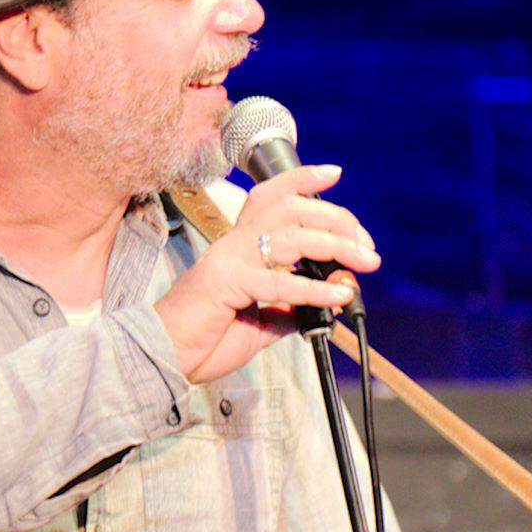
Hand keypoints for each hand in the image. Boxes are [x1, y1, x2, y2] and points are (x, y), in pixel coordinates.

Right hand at [153, 165, 379, 382]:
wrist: (164, 357)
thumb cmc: (204, 338)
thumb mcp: (259, 321)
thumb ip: (289, 308)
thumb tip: (326, 303)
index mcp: (238, 245)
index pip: (271, 196)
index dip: (303, 179)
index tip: (334, 174)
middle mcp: (234, 244)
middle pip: (292, 208)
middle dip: (337, 220)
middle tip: (367, 248)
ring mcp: (229, 260)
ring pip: (291, 234)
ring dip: (336, 246)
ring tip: (363, 264)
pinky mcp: (226, 284)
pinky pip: (279, 282)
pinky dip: (315, 288)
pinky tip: (337, 296)